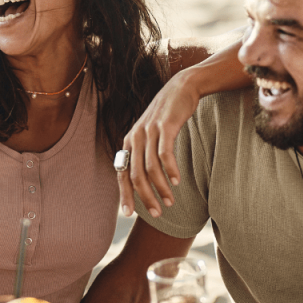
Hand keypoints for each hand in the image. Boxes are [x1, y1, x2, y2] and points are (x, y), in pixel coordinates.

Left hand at [118, 70, 200, 217]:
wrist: (181, 88)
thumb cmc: (166, 116)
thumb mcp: (150, 135)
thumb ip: (145, 154)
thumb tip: (143, 179)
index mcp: (128, 142)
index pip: (121, 174)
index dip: (125, 195)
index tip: (129, 214)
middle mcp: (134, 137)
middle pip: (135, 175)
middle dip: (145, 197)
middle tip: (157, 213)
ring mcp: (149, 131)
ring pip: (150, 168)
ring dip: (160, 188)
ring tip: (170, 202)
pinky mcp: (165, 126)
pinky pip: (165, 154)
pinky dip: (170, 170)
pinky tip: (177, 182)